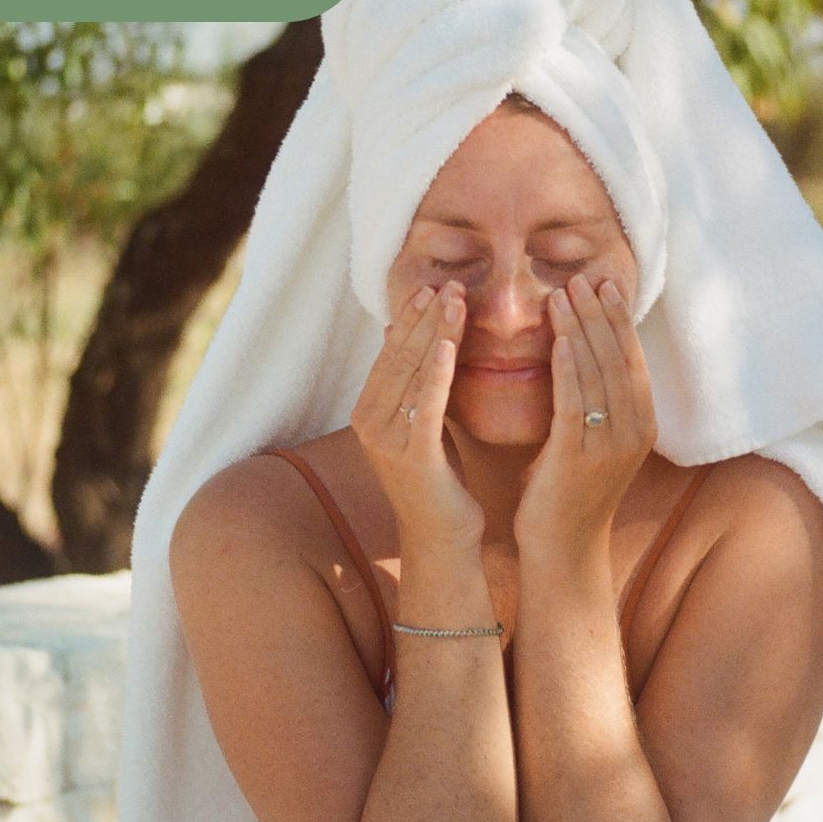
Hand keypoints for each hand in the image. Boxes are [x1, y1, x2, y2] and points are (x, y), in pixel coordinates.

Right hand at [351, 279, 485, 554]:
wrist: (444, 539)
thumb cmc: (440, 481)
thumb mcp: (424, 424)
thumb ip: (417, 385)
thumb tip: (409, 337)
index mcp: (369, 412)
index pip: (391, 354)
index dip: (412, 319)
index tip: (435, 286)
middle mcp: (369, 423)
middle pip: (398, 357)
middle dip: (423, 317)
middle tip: (446, 282)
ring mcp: (386, 440)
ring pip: (411, 373)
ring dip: (434, 333)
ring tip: (454, 299)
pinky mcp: (412, 456)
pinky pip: (426, 404)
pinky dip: (437, 371)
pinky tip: (451, 344)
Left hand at [512, 273, 656, 554]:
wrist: (561, 552)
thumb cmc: (567, 494)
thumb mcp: (588, 441)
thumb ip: (591, 402)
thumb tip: (577, 355)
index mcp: (640, 425)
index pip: (631, 359)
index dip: (618, 319)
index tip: (602, 283)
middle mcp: (634, 432)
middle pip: (619, 359)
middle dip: (601, 314)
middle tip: (582, 277)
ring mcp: (610, 447)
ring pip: (599, 374)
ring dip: (581, 329)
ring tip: (563, 293)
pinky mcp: (579, 458)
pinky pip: (576, 404)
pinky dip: (568, 368)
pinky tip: (557, 339)